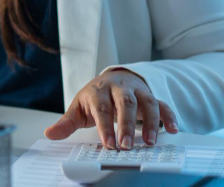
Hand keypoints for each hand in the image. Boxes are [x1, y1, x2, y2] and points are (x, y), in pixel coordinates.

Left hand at [44, 69, 178, 148]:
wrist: (113, 77)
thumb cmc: (94, 96)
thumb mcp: (78, 107)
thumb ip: (66, 123)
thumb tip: (50, 133)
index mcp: (99, 91)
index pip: (102, 108)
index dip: (105, 126)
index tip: (108, 144)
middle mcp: (119, 88)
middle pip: (125, 104)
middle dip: (126, 125)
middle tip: (127, 146)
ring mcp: (137, 91)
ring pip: (147, 102)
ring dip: (150, 122)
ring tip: (149, 142)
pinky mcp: (151, 96)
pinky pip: (163, 104)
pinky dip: (169, 116)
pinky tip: (173, 130)